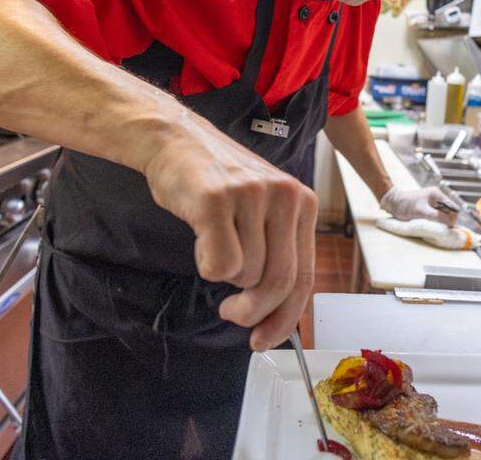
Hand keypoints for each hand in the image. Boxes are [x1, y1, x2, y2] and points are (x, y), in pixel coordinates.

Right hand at [143, 117, 316, 351]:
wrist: (175, 140)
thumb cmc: (217, 183)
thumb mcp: (262, 209)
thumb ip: (276, 252)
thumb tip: (276, 316)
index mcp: (303, 202)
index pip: (304, 276)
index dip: (286, 317)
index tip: (265, 339)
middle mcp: (285, 196)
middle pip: (278, 282)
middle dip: (254, 311)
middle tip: (232, 313)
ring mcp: (251, 196)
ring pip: (245, 275)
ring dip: (224, 275)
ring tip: (214, 241)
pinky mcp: (217, 199)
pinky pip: (218, 264)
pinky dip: (205, 264)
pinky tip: (201, 237)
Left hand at [380, 186, 459, 226]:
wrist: (392, 202)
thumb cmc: (405, 205)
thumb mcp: (423, 213)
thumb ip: (438, 217)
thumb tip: (451, 223)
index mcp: (437, 194)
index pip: (452, 207)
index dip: (453, 218)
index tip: (449, 228)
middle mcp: (437, 197)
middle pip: (449, 211)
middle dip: (446, 220)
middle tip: (441, 229)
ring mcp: (432, 202)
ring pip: (443, 214)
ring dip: (441, 221)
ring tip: (435, 227)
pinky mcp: (428, 207)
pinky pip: (436, 215)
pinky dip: (435, 221)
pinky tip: (431, 225)